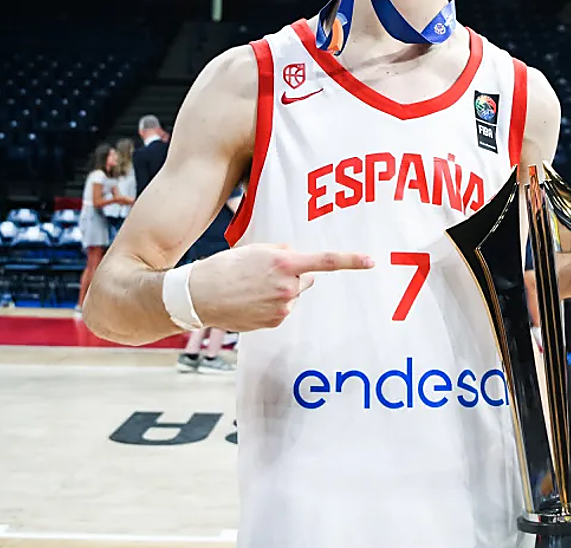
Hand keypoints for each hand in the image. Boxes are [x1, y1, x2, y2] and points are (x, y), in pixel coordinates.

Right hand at [187, 243, 374, 331]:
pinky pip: (283, 308)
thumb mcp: (254, 248)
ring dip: (279, 289)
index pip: (325, 262)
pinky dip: (271, 303)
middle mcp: (287, 287)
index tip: (371, 261)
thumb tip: (296, 258)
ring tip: (251, 287)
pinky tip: (251, 300)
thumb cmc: (225, 267)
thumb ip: (281, 251)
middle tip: (265, 272)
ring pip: (292, 294)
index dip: (350, 261)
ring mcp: (282, 307)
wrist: (200, 295)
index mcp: (283, 263)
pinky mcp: (275, 321)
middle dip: (294, 273)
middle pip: (306, 277)